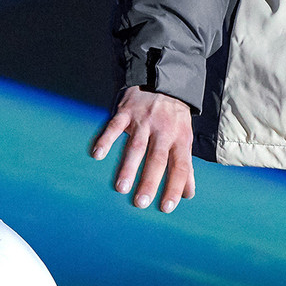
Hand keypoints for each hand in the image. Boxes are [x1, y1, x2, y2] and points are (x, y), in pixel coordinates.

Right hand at [90, 87, 194, 213]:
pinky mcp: (127, 111)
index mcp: (180, 139)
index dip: (174, 187)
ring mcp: (144, 120)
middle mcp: (163, 130)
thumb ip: (185, 166)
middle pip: (157, 159)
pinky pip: (115, 126)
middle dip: (149, 182)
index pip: (180, 167)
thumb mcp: (184, 137)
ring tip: (120, 188)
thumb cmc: (173, 117)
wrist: (162, 78)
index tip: (166, 207)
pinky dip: (106, 140)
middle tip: (140, 203)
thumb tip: (188, 194)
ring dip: (128, 167)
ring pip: (136, 146)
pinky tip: (97, 154)